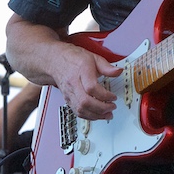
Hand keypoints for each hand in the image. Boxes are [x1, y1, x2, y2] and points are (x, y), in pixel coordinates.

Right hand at [5, 15, 119, 121]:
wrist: (54, 61)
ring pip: (81, 109)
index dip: (104, 95)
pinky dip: (89, 116)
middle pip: (85, 101)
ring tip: (107, 114)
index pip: (92, 88)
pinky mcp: (68, 99)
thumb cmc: (73, 58)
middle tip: (112, 107)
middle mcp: (73, 84)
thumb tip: (118, 71)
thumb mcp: (93, 57)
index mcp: (81, 71)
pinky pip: (77, 112)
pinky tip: (97, 115)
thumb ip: (107, 66)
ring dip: (96, 115)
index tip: (113, 97)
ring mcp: (69, 93)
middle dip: (101, 108)